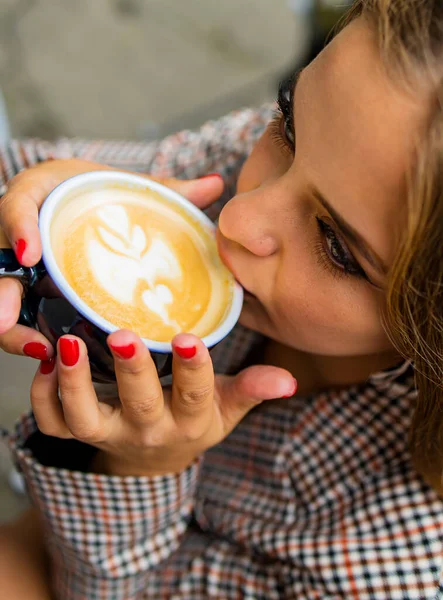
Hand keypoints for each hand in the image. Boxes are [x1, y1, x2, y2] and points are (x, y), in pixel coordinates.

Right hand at [0, 159, 223, 358]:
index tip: (30, 253)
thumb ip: (166, 190)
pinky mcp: (27, 292)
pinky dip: (25, 337)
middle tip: (7, 316)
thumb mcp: (128, 189)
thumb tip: (214, 185)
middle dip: (0, 291)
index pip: (18, 204)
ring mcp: (19, 267)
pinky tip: (47, 356)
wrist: (81, 207)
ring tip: (37, 349)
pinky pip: (16, 317)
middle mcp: (22, 232)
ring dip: (10, 327)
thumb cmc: (102, 197)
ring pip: (3, 296)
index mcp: (41, 195)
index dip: (17, 227)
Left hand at [30, 330, 296, 475]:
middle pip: (139, 405)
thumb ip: (252, 389)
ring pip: (86, 420)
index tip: (187, 337)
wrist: (156, 457)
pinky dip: (42, 397)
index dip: (192, 369)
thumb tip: (289, 379)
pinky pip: (53, 423)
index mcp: (190, 420)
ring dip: (74, 383)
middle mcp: (148, 429)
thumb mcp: (226, 408)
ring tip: (67, 343)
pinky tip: (44, 362)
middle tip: (124, 335)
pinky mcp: (80, 432)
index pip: (196, 396)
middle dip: (132, 372)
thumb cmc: (193, 418)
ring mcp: (110, 434)